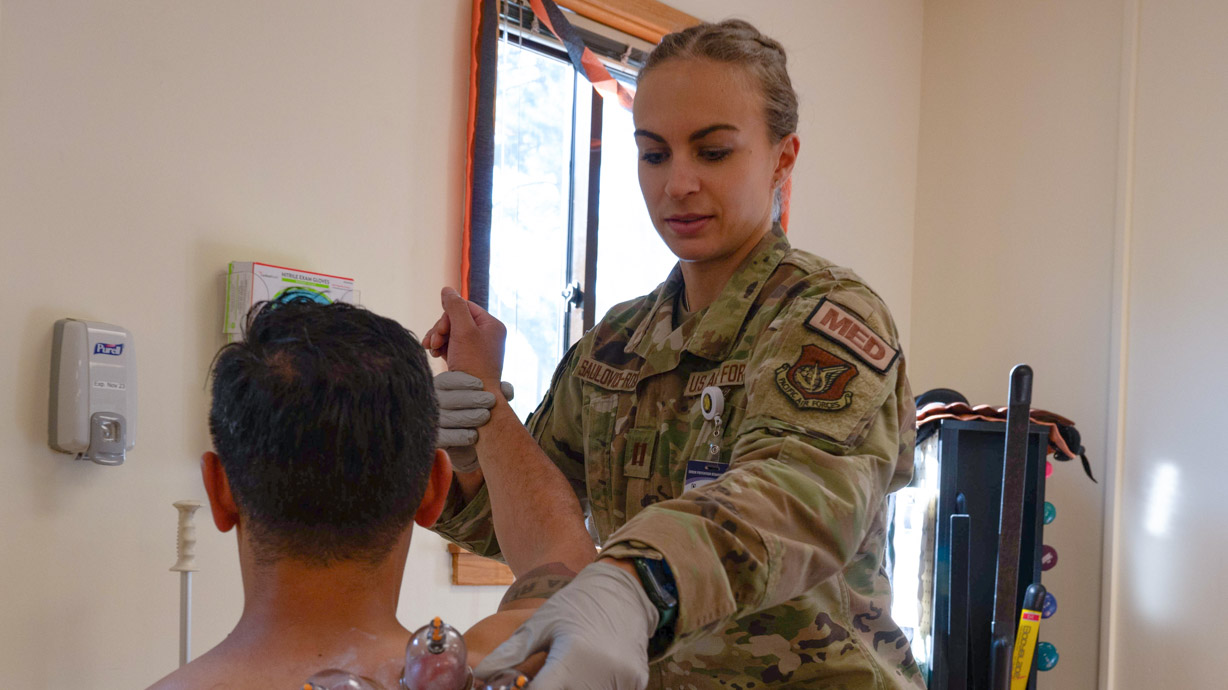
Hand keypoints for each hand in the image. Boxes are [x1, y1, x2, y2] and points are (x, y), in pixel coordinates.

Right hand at [426, 288, 506, 383]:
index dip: (448, 316)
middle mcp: (486, 334)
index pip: (464, 307)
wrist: (473, 396)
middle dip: (441, 329)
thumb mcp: (464, 331)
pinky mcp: (467, 359)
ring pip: (450, 332)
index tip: (442, 330)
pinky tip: (435, 354)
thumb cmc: (473, 364)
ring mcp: (477, 347)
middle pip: (456, 320)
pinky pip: (450, 345)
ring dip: (438, 338)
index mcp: (492, 325)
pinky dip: (441, 347)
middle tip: (434, 341)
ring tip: (431, 348)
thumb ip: (455, 307)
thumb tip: (447, 289)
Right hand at [435, 371, 514, 472]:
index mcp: (442, 388)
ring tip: (485, 416)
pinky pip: (445, 437)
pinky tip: (474, 436)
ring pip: (446, 417)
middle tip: (490, 400)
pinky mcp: (435, 440)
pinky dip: (460, 436)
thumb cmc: (480, 413)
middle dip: (470, 398)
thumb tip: (506, 389)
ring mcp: (432, 422)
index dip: (462, 381)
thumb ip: (498, 391)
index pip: (446, 380)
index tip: (480, 385)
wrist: (472, 446)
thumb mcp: (489, 400)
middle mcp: (433, 404)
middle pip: (447, 398)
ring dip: (468, 416)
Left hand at [472, 561, 656, 689]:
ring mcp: (622, 680)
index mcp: (571, 656)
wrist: (623, 590)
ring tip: (562, 676)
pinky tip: (583, 677)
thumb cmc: (576, 605)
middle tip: (546, 679)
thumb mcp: (540, 623)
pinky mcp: (635, 683)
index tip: (522, 687)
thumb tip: (479, 674)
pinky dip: (592, 688)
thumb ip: (510, 654)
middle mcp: (599, 672)